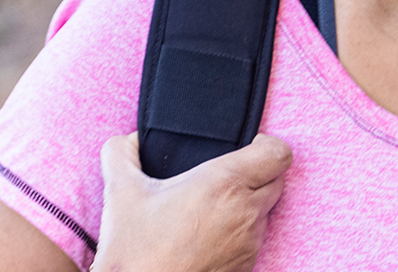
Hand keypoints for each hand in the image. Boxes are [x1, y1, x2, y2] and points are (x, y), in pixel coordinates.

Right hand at [91, 132, 292, 271]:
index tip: (249, 145)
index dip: (267, 144)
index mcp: (225, 184)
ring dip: (250, 203)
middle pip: (277, 180)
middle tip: (227, 175)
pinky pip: (256, 238)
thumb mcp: (120, 192)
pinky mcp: (247, 268)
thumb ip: (122, 152)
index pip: (277, 154)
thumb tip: (131, 139)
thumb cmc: (136, 252)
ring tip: (214, 205)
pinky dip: (242, 231)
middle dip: (259, 172)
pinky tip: (212, 231)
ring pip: (267, 210)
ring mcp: (249, 244)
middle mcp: (246, 213)